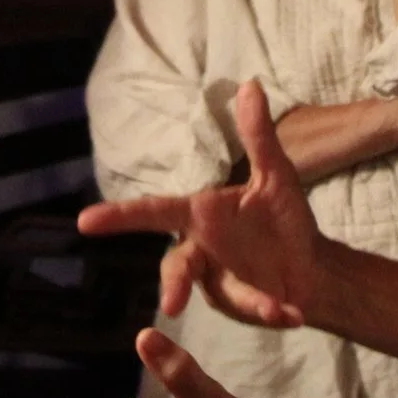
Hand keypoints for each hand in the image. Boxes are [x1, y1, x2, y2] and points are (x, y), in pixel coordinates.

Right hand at [80, 81, 323, 327]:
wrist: (314, 264)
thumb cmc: (284, 219)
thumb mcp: (276, 174)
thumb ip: (258, 135)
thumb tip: (249, 84)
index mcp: (202, 215)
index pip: (155, 212)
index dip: (119, 216)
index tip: (84, 221)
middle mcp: (202, 250)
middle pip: (175, 266)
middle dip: (173, 284)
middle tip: (171, 305)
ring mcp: (218, 283)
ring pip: (218, 295)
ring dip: (245, 301)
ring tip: (275, 308)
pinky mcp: (240, 307)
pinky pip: (250, 309)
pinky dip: (271, 311)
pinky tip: (291, 313)